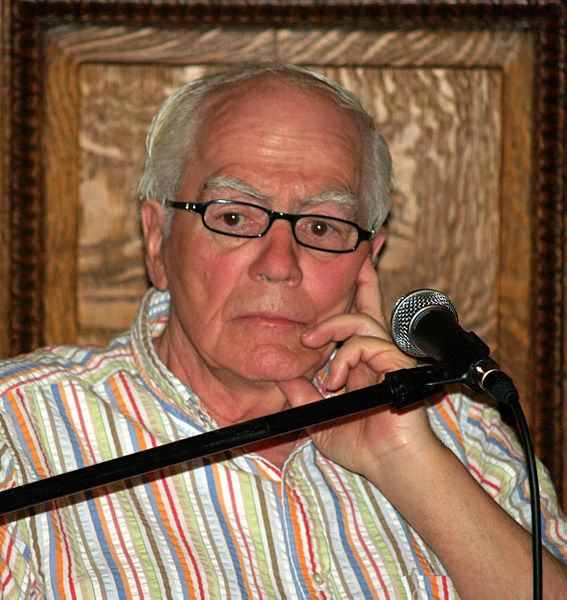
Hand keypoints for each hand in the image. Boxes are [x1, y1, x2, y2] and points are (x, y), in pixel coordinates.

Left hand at [278, 256, 439, 481]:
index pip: (356, 322)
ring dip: (333, 329)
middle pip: (369, 307)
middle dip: (361, 282)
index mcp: (361, 364)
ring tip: (312, 343)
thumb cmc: (363, 445)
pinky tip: (336, 379)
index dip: (356, 294)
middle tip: (327, 302)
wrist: (390, 465)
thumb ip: (302, 396)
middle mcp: (376, 356)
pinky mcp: (397, 364)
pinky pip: (369, 343)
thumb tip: (282, 376)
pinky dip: (346, 356)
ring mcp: (388, 358)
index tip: (350, 269)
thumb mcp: (319, 416)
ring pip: (363, 321)